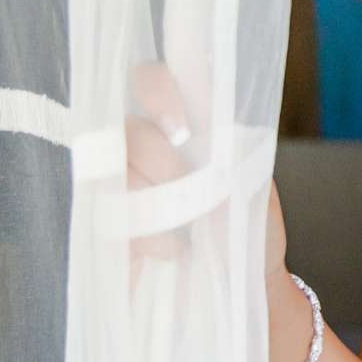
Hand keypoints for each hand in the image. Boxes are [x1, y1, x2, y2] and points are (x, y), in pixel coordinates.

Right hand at [125, 60, 287, 289]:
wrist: (245, 281)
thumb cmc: (251, 226)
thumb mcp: (255, 189)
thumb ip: (231, 159)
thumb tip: (212, 150)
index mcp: (186, 125)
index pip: (151, 80)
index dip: (156, 91)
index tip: (181, 130)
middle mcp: (149, 145)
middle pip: (127, 130)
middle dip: (159, 162)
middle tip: (188, 189)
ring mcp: (125, 181)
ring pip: (111, 172)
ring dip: (150, 204)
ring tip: (186, 233)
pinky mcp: (111, 220)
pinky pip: (106, 215)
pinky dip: (143, 235)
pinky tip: (172, 250)